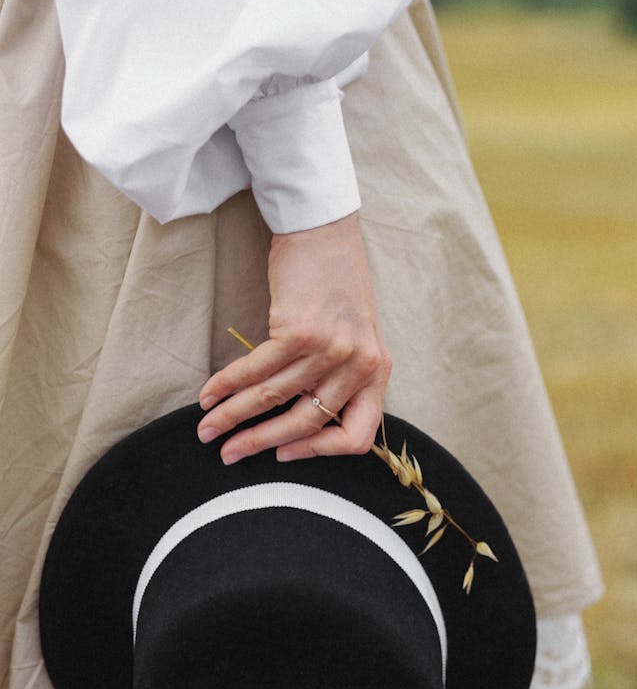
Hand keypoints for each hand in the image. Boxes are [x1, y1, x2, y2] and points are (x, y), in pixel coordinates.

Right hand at [197, 213, 390, 462]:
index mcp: (378, 372)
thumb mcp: (355, 337)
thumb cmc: (335, 284)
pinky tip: (210, 394)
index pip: (356, 435)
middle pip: (307, 423)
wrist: (325, 233)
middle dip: (260, 443)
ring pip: (274, 399)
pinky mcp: (300, 332)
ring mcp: (332, 349)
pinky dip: (227, 385)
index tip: (285, 455)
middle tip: (229, 454)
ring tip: (208, 428)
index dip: (318, 452)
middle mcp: (360, 365)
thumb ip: (338, 377)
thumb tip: (298, 419)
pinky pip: (256, 370)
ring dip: (233, 417)